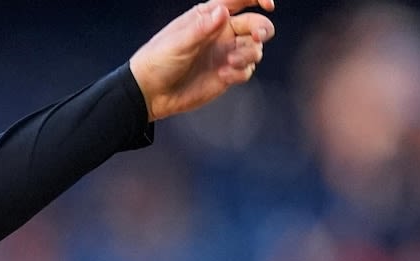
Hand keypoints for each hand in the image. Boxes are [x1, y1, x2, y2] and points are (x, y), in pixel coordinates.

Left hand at [130, 0, 276, 120]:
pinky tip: (223, 75)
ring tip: (229, 62)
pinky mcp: (226, 74)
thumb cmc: (158, 61)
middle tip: (258, 37)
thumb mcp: (177, 43)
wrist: (150, 93)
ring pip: (255, 48)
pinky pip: (246, 70)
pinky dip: (241, 71)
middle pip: (255, 25)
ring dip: (249, 53)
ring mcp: (225, 53)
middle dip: (262, 29)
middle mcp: (221, 33)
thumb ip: (201, 29)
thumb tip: (222, 12)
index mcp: (208, 17)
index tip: (268, 4)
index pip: (239, 1)